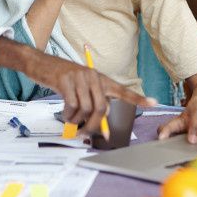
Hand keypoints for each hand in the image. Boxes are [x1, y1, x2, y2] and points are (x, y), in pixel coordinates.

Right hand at [29, 52, 156, 134]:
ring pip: (86, 109)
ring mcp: (80, 78)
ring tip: (70, 121)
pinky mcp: (66, 81)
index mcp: (101, 79)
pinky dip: (68, 116)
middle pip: (102, 108)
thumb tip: (102, 131)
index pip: (123, 90)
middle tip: (85, 133)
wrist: (41, 64)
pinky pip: (72, 106)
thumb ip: (92, 104)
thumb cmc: (62, 79)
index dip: (138, 98)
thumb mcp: (80, 88)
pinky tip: (64, 114)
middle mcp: (93, 77)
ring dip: (77, 121)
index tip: (154, 103)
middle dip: (94, 126)